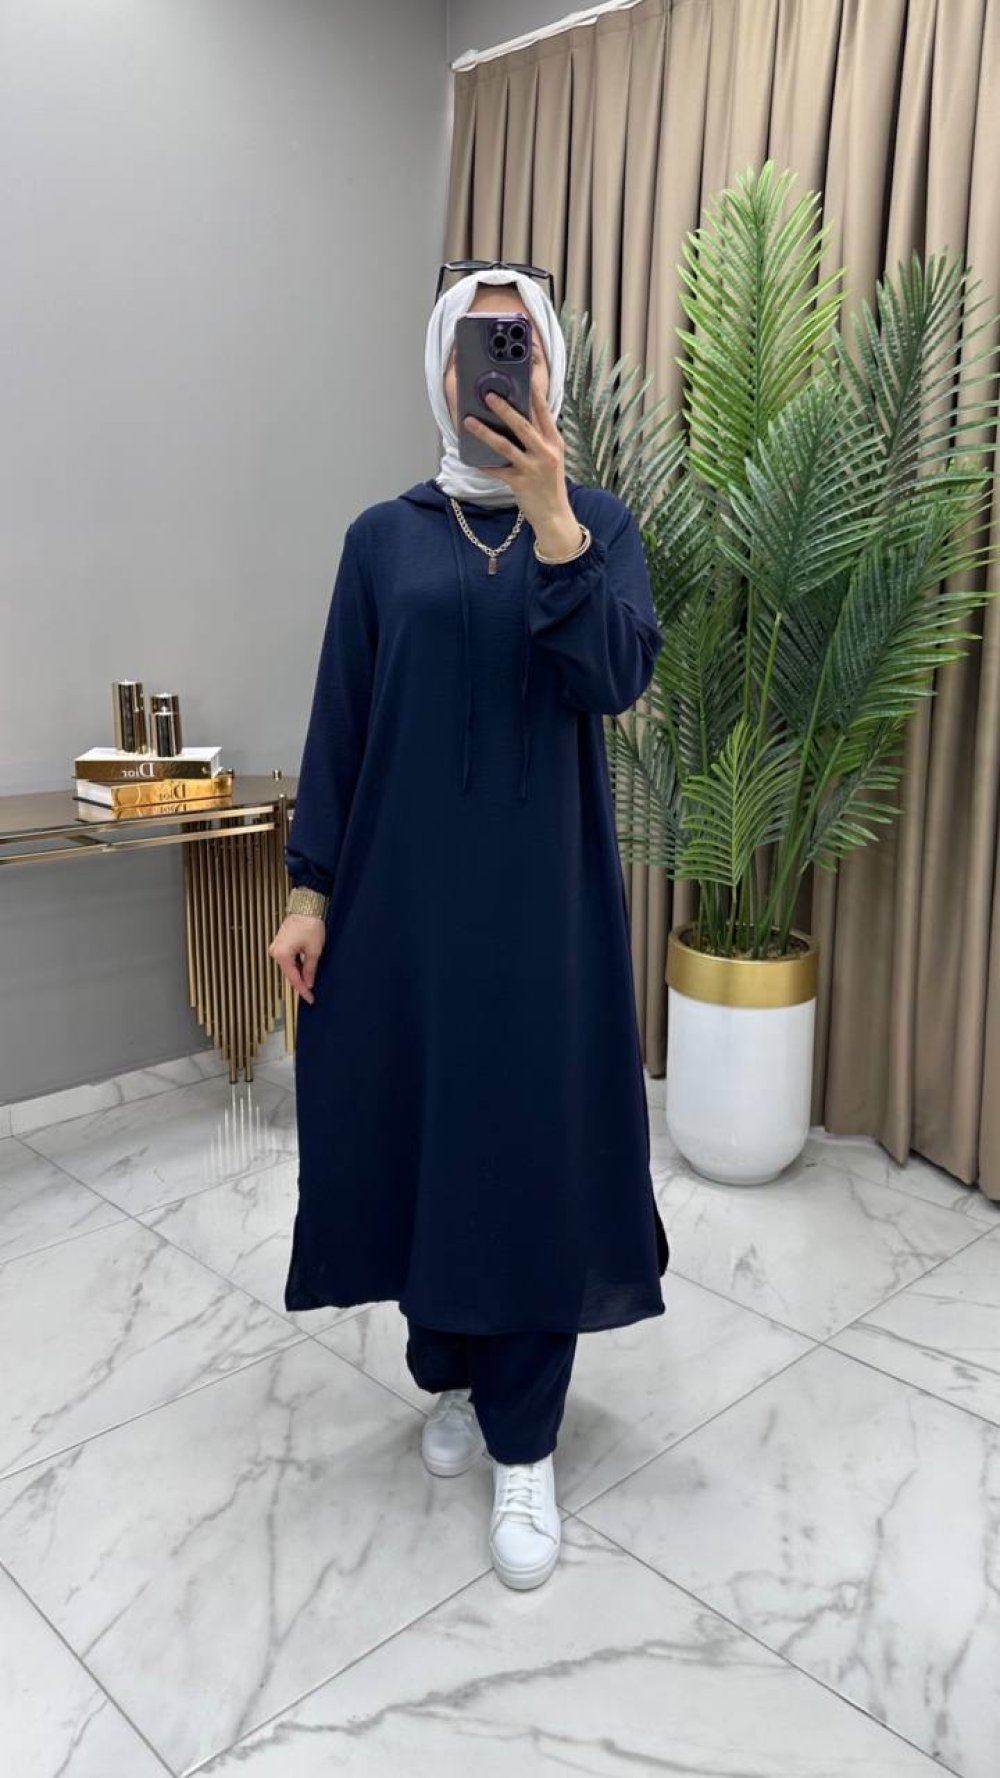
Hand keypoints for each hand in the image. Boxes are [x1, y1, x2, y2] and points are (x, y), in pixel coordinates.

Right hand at [268, 914, 325, 1004]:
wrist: (306, 907)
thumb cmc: (310, 924)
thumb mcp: (314, 950)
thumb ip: (310, 969)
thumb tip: (308, 982)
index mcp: (282, 955)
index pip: (294, 978)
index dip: (303, 990)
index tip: (310, 999)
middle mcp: (275, 952)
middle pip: (289, 973)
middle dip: (301, 983)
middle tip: (311, 994)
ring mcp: (276, 947)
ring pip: (289, 967)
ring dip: (299, 974)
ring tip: (310, 981)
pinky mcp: (280, 944)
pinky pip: (288, 959)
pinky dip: (296, 965)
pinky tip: (305, 969)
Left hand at [462, 360, 581, 554]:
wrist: (555, 516)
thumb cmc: (550, 485)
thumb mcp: (551, 458)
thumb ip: (539, 439)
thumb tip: (517, 420)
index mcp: (554, 442)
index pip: (544, 413)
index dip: (535, 394)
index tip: (526, 377)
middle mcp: (545, 452)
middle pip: (522, 425)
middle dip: (504, 408)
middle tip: (489, 395)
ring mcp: (532, 468)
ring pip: (505, 445)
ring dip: (485, 432)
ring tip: (469, 422)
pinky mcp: (519, 483)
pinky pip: (497, 470)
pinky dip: (483, 465)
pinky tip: (471, 459)